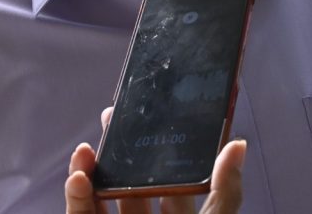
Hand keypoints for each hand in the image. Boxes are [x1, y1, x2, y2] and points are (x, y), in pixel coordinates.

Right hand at [64, 108, 245, 213]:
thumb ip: (225, 192)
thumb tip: (237, 144)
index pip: (170, 174)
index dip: (159, 144)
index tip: (151, 114)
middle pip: (129, 179)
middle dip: (118, 147)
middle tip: (112, 115)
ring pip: (98, 196)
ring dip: (88, 170)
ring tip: (85, 150)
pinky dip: (75, 197)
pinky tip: (78, 178)